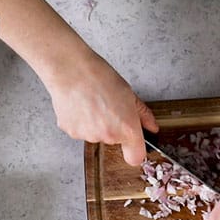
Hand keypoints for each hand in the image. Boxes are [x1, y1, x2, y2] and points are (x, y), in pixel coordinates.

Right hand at [0, 0, 155, 166]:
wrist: (66, 61)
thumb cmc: (99, 72)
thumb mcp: (128, 90)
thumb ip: (142, 112)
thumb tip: (154, 125)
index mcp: (123, 124)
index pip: (137, 157)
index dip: (139, 152)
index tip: (140, 147)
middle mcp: (104, 133)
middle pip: (115, 142)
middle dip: (117, 126)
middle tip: (113, 104)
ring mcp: (84, 132)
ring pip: (97, 134)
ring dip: (99, 120)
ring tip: (95, 98)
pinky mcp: (67, 129)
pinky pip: (81, 128)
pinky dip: (82, 118)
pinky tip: (80, 102)